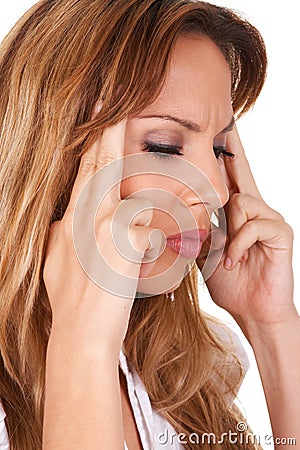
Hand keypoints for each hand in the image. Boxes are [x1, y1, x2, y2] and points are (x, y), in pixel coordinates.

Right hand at [43, 118, 161, 345]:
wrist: (81, 331)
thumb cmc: (70, 298)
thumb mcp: (54, 258)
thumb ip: (62, 231)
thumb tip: (63, 216)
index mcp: (71, 216)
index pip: (85, 167)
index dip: (94, 136)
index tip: (101, 109)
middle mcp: (87, 214)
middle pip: (105, 162)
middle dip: (114, 129)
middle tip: (120, 100)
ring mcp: (107, 225)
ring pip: (144, 195)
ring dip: (170, 200)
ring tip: (188, 201)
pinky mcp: (129, 241)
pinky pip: (158, 224)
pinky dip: (172, 235)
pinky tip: (179, 246)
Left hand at [197, 125, 295, 336]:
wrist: (252, 310)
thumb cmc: (230, 281)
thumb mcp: (205, 253)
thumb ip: (196, 232)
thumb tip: (172, 216)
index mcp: (234, 213)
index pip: (226, 178)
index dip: (220, 155)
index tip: (215, 132)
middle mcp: (253, 209)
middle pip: (241, 170)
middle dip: (233, 147)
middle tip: (225, 122)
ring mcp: (269, 219)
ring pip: (241, 201)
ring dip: (229, 230)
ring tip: (227, 257)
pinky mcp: (280, 232)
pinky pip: (254, 225)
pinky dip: (239, 244)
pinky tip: (236, 261)